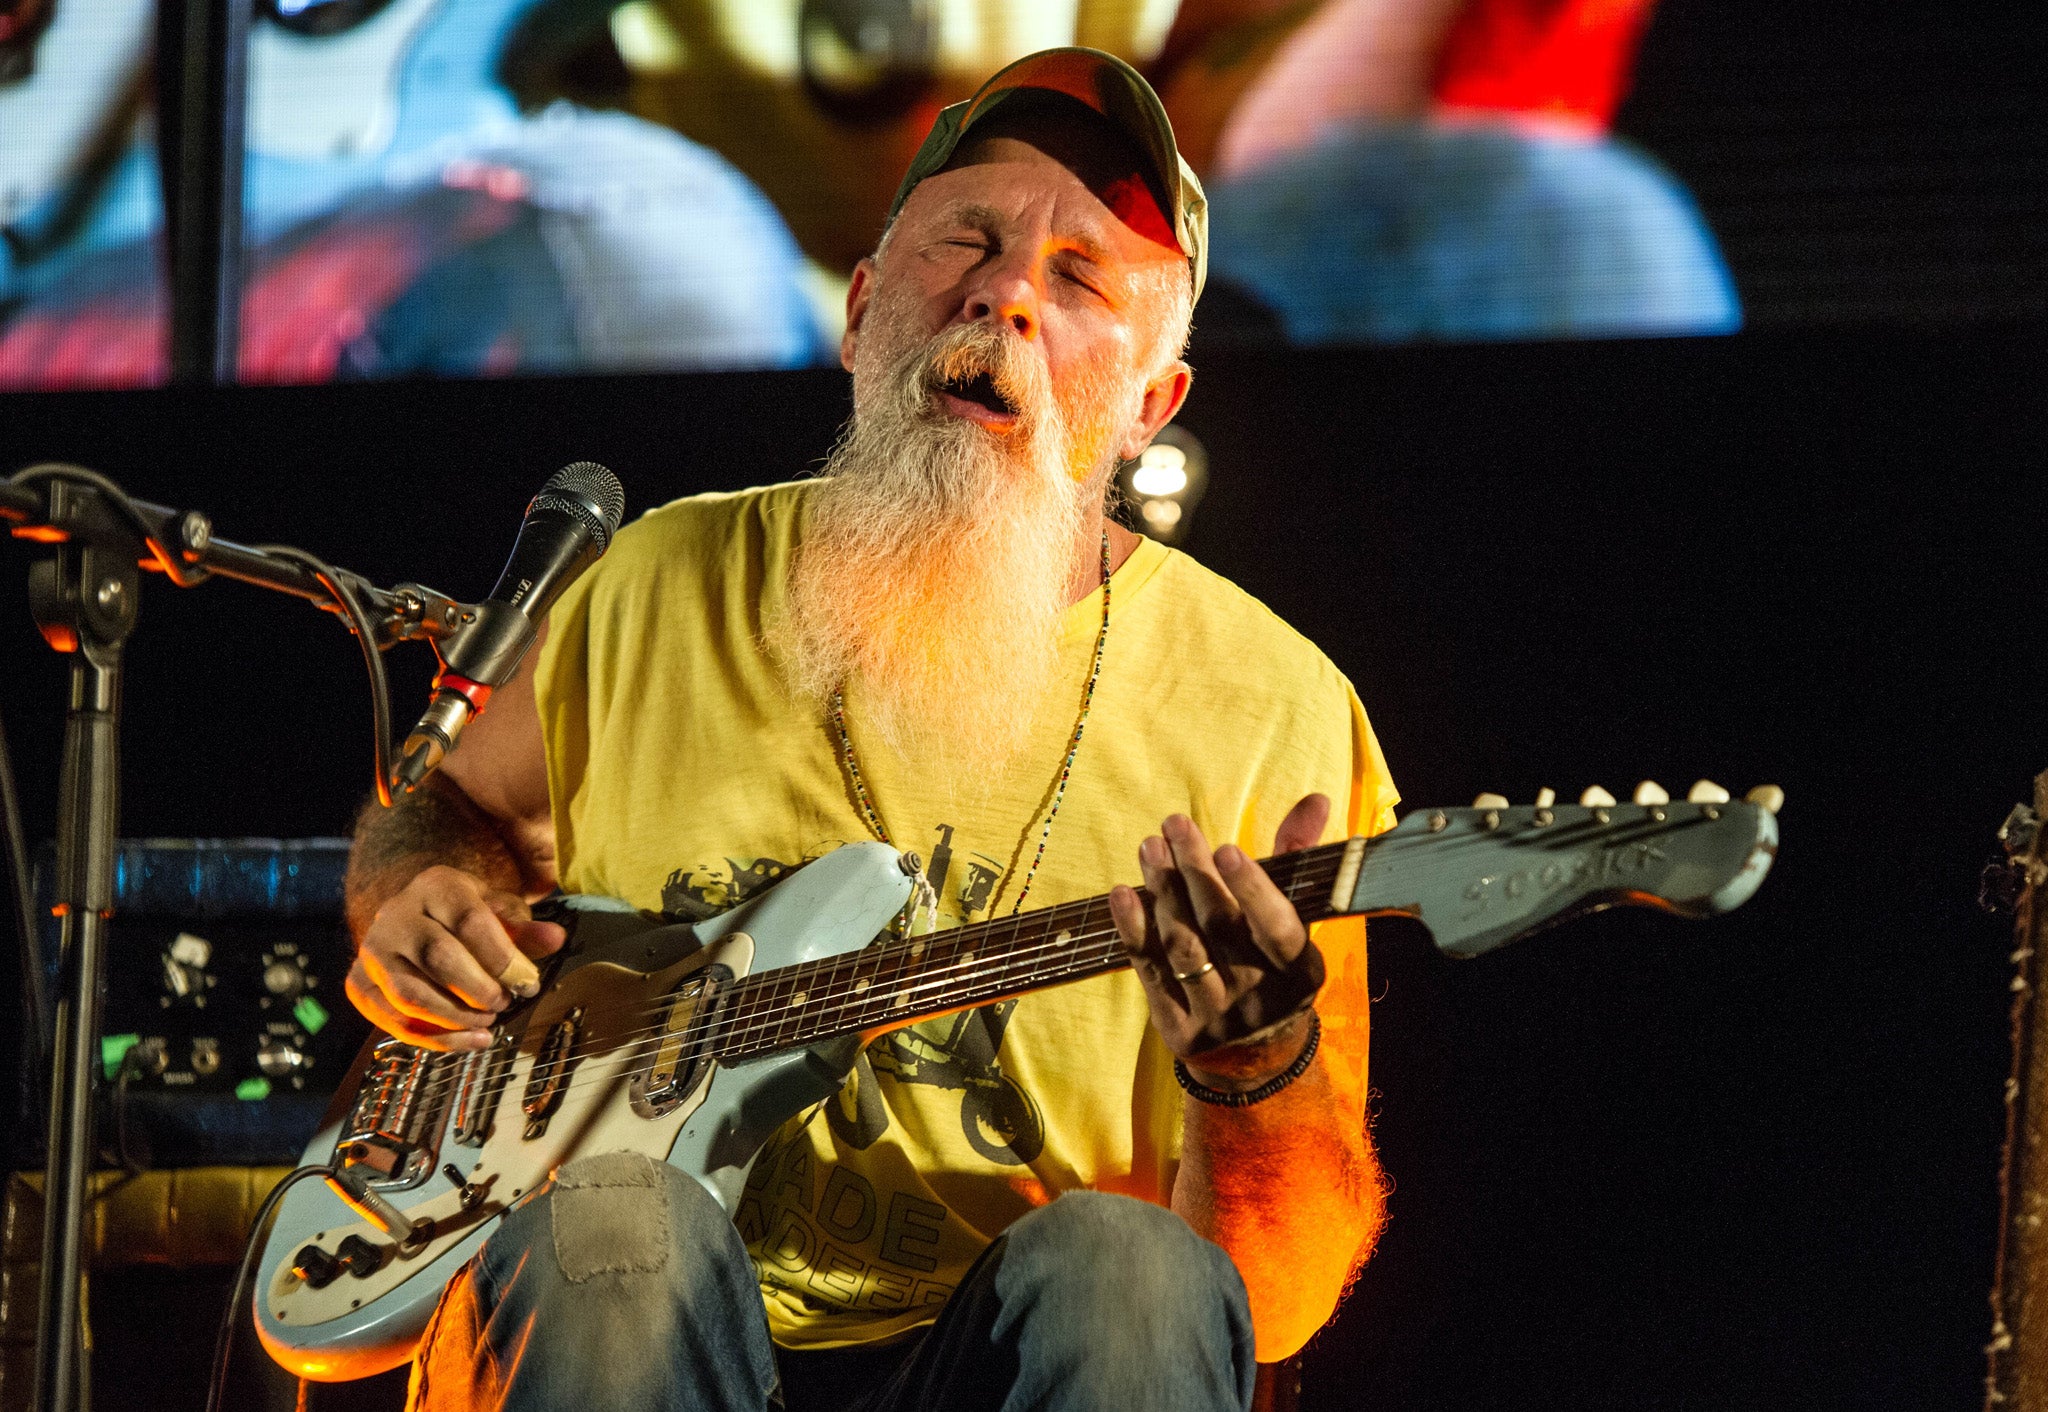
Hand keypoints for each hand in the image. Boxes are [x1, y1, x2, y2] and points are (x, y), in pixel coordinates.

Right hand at [345, 865, 565, 1050]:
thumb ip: (526, 928)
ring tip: (489, 1022)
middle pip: (438, 956)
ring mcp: (372, 951)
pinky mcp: (360, 984)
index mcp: (435, 886)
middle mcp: (395, 914)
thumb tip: (556, 939)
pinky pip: (394, 1021)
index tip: (528, 982)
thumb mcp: (499, 912)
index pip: (469, 920)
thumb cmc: (466, 918)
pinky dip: (436, 1040)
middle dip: (479, 988)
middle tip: (505, 1002)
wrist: (419, 921)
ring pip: (410, 994)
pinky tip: (471, 1042)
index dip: (502, 958)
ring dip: (457, 1018)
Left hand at [1109, 795, 1330, 1085]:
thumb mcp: (1294, 923)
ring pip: (1184, 947)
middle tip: (1174, 824)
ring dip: (1162, 892)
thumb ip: (1297, 860)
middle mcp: (1260, 998)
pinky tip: (1122, 894)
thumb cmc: (1274, 968)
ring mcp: (1217, 1018)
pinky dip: (1135, 932)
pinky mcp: (1179, 1030)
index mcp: (1299, 971)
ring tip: (1149, 847)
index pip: (1278, 929)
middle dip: (1195, 871)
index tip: (1227, 848)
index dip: (1254, 890)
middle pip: (1221, 927)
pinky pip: (1152, 973)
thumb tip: (1316, 800)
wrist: (1255, 1059)